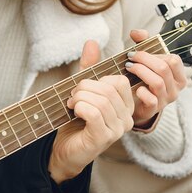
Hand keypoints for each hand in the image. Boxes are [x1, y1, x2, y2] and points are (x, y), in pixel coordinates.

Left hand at [48, 40, 133, 183]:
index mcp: (126, 106)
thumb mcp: (84, 91)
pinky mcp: (103, 138)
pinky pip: (94, 112)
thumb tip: (91, 42)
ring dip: (79, 97)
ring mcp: (117, 130)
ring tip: (72, 104)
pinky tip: (74, 112)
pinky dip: (80, 107)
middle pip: (109, 88)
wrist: (65, 150)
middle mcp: (126, 118)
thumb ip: (89, 68)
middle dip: (85, 87)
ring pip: (101, 100)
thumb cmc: (76, 121)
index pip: (120, 81)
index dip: (99, 79)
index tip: (84, 87)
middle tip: (73, 96)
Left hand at [126, 29, 186, 126]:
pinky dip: (141, 92)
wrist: (135, 104)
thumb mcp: (146, 60)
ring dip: (140, 71)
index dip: (155, 53)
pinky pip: (152, 99)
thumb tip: (136, 32)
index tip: (139, 51)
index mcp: (177, 76)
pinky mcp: (154, 109)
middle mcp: (175, 88)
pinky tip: (134, 88)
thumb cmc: (143, 80)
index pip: (174, 60)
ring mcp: (165, 100)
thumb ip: (143, 43)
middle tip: (130, 57)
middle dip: (144, 59)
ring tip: (128, 67)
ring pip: (157, 82)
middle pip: (164, 68)